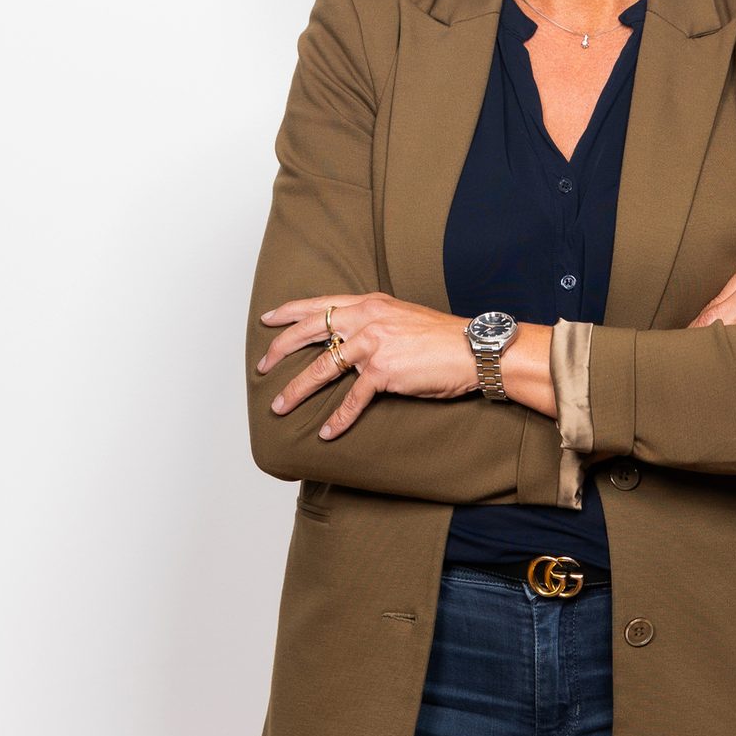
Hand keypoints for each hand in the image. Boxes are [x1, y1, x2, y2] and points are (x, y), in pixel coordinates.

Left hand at [257, 292, 478, 440]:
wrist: (472, 349)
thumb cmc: (441, 338)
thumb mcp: (403, 317)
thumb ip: (375, 322)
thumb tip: (352, 339)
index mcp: (371, 304)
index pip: (320, 304)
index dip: (289, 312)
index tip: (267, 320)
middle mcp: (368, 319)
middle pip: (311, 331)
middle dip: (280, 350)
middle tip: (262, 366)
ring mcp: (374, 344)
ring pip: (322, 367)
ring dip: (297, 390)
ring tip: (280, 406)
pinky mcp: (384, 371)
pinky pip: (352, 399)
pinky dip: (338, 419)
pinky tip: (327, 432)